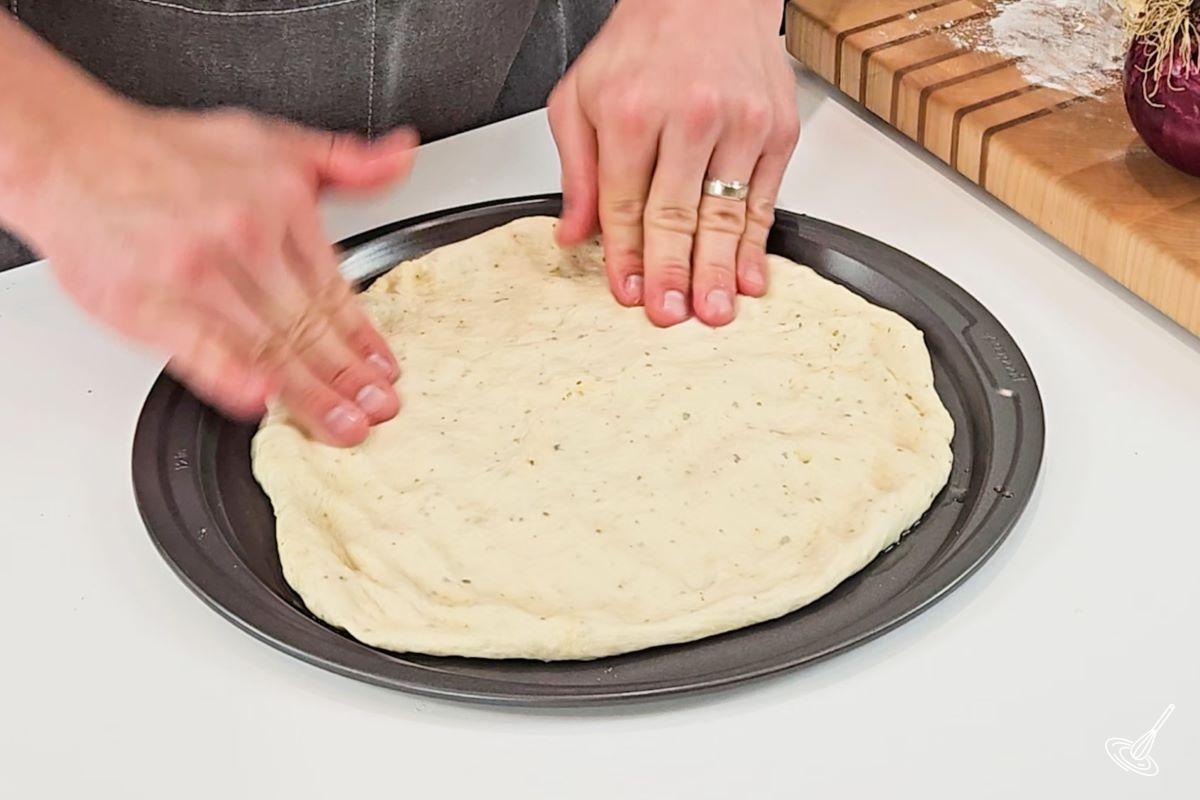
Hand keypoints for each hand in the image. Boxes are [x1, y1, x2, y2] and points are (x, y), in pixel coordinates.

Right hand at [22, 103, 415, 444]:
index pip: (334, 286)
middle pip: (308, 324)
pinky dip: (232, 379)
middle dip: (348, 375)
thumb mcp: (271, 141)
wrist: (73, 153)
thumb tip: (400, 158)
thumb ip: (344, 160)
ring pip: (266, 346)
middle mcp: (244, 240)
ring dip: (310, 393)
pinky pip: (199, 349)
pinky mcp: (148, 305)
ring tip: (345, 425)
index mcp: (279, 206)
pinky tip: (262, 402)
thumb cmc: (168, 155)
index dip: (364, 335)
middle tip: (380, 409)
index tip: (385, 368)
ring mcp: (196, 276)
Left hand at [549, 0, 798, 326]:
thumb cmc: (644, 44)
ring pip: (724, 212)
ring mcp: (740, 123)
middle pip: (675, 213)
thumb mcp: (581, 94)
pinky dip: (756, 243)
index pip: (625, 202)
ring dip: (717, 269)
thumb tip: (573, 234)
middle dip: (671, 272)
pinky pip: (764, 199)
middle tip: (669, 312)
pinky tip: (748, 275)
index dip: (625, 255)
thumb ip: (576, 168)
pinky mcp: (777, 129)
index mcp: (631, 109)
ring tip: (712, 310)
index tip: (626, 291)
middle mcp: (688, 115)